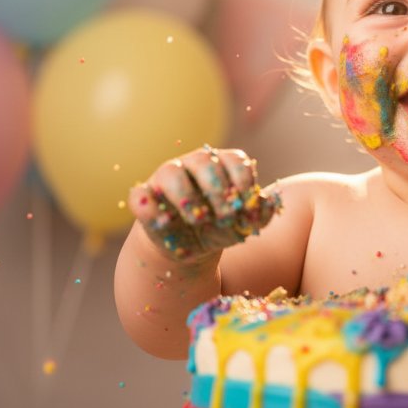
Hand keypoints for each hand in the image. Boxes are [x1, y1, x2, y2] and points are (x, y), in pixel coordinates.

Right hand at [128, 146, 280, 262]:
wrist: (191, 247)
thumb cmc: (221, 227)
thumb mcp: (244, 225)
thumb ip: (260, 214)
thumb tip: (268, 202)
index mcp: (222, 164)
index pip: (235, 159)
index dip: (244, 182)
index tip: (247, 206)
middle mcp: (194, 164)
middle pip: (205, 162)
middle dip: (218, 190)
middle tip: (226, 217)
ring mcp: (166, 177)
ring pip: (171, 173)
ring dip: (187, 197)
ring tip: (198, 220)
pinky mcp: (144, 196)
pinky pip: (139, 195)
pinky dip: (147, 207)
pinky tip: (163, 223)